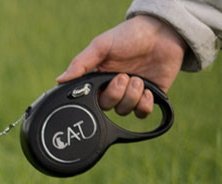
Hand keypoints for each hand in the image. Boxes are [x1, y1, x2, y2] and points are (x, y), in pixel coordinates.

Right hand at [56, 15, 186, 117]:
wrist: (161, 32)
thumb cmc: (129, 35)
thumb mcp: (101, 46)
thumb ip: (80, 64)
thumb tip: (59, 80)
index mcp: (99, 76)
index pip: (90, 97)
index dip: (95, 96)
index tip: (101, 86)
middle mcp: (114, 87)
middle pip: (107, 106)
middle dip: (116, 94)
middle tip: (124, 76)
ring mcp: (132, 93)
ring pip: (124, 110)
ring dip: (132, 96)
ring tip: (138, 79)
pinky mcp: (150, 96)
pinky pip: (142, 112)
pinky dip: (144, 104)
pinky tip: (148, 90)